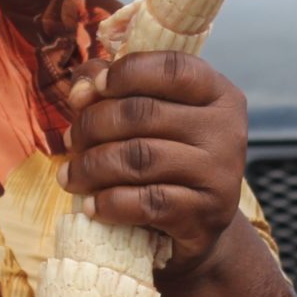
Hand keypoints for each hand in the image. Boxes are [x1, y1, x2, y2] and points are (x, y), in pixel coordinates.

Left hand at [61, 51, 249, 281]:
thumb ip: (115, 89)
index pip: (172, 68)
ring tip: (70, 176)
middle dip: (93, 125)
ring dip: (92, 166)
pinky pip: (147, 202)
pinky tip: (91, 206)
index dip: (126, 73)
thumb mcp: (151, 117)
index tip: (93, 88)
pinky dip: (110, 203)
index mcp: (218, 94)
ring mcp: (220, 174)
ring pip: (140, 158)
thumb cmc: (168, 160)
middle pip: (144, 113)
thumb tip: (81, 86)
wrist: (197, 228)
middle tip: (70, 141)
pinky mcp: (205, 214)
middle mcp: (226, 130)